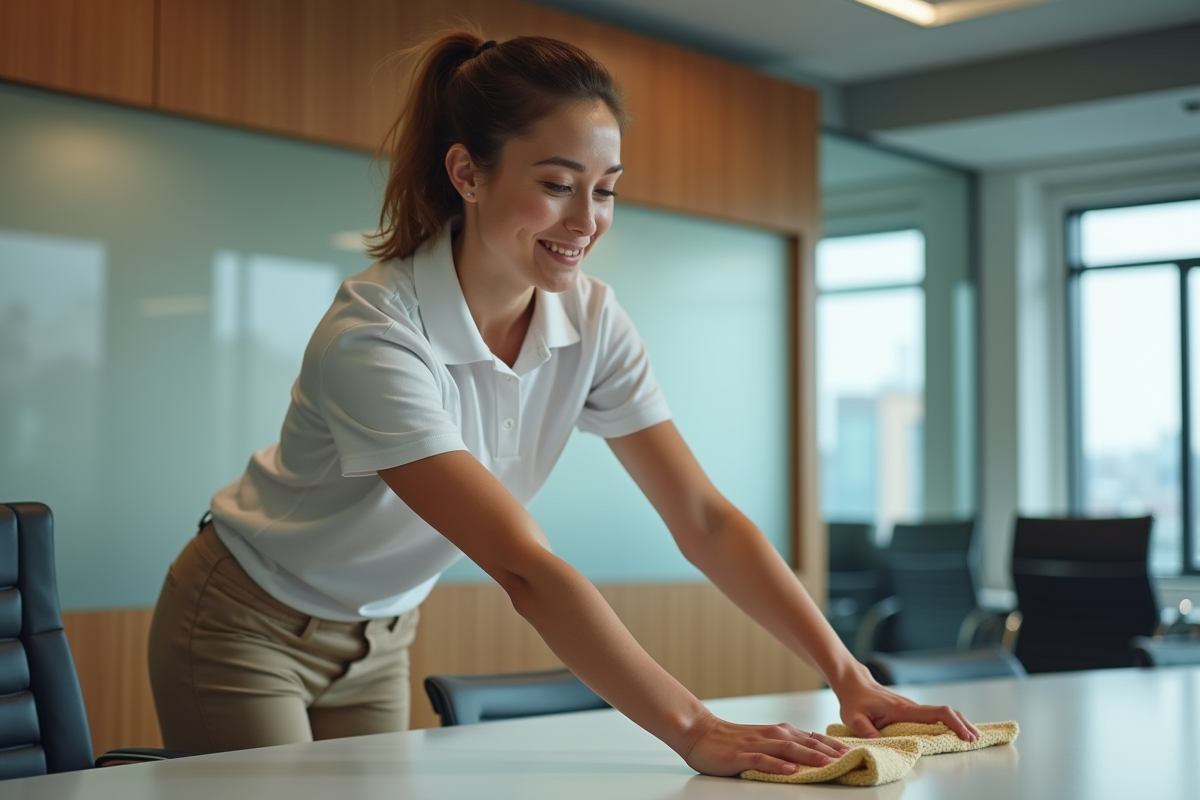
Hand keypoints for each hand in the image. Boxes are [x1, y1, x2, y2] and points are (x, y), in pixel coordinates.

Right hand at [681, 714, 850, 776]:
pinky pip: (761, 761)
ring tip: (828, 764)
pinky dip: (776, 765)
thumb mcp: (765, 740)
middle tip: (849, 759)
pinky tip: (789, 771)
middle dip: (829, 752)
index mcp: (780, 732)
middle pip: (806, 743)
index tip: (853, 753)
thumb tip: (815, 754)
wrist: (701, 733)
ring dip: (809, 757)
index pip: (813, 739)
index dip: (833, 747)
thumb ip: (787, 745)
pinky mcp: (741, 756)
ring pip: (788, 750)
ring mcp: (757, 745)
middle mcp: (772, 735)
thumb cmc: (734, 740)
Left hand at [835, 673, 979, 740]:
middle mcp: (911, 707)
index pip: (936, 714)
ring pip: (941, 713)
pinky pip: (932, 715)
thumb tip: (881, 746)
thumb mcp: (855, 718)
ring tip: (970, 737)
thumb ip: (867, 732)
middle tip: (975, 740)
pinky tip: (952, 731)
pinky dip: (947, 722)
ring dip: (957, 723)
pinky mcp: (909, 709)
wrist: (853, 683)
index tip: (966, 736)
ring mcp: (911, 707)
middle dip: (962, 725)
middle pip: (945, 712)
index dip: (954, 724)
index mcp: (903, 710)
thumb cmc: (854, 701)